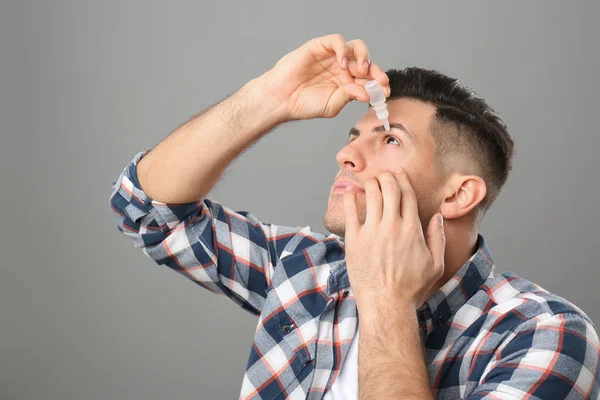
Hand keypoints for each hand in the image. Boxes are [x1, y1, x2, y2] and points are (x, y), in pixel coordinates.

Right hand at [260, 34, 389, 120]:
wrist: (282, 99)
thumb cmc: (304, 104)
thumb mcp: (332, 105)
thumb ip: (349, 96)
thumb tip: (367, 93)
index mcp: (347, 83)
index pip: (368, 79)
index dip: (379, 83)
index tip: (385, 91)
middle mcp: (342, 68)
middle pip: (366, 63)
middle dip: (376, 71)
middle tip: (380, 80)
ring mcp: (332, 57)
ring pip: (356, 47)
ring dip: (364, 56)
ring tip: (362, 69)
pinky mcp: (320, 47)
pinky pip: (337, 41)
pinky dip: (343, 49)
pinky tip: (342, 64)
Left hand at [342, 169, 445, 312]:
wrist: (386, 305)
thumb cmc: (411, 288)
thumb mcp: (435, 265)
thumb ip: (437, 238)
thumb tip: (437, 217)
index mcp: (412, 229)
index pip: (407, 193)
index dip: (402, 179)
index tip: (398, 173)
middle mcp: (392, 226)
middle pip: (389, 188)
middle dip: (386, 176)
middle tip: (382, 175)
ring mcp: (371, 232)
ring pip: (371, 195)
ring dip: (370, 183)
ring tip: (369, 181)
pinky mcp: (354, 240)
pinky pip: (351, 211)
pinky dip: (351, 197)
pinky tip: (351, 191)